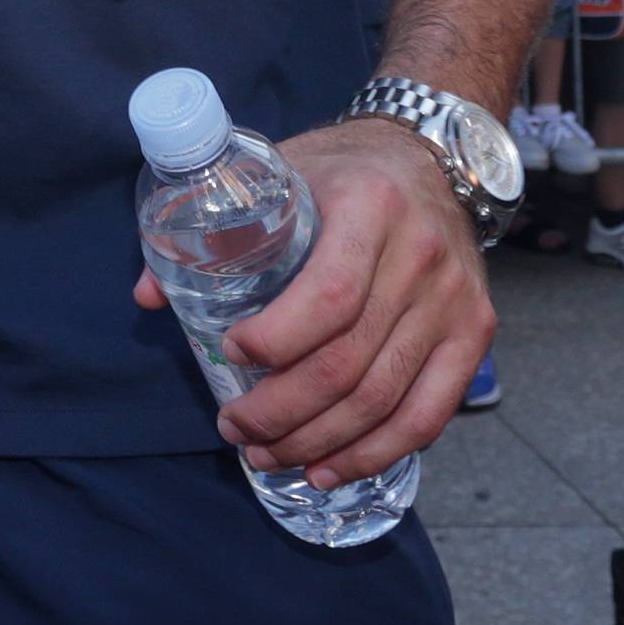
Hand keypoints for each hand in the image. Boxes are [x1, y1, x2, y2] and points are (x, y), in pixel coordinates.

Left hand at [134, 119, 493, 485]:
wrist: (428, 156)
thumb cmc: (340, 170)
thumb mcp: (278, 171)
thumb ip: (213, 227)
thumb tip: (147, 296)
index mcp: (370, 206)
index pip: (329, 296)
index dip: (277, 341)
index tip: (230, 354)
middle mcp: (421, 254)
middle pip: (350, 361)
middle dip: (283, 411)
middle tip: (236, 428)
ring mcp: (454, 299)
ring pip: (384, 398)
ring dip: (319, 442)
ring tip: (269, 455)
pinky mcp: (475, 331)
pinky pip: (429, 414)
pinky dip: (377, 452)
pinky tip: (331, 467)